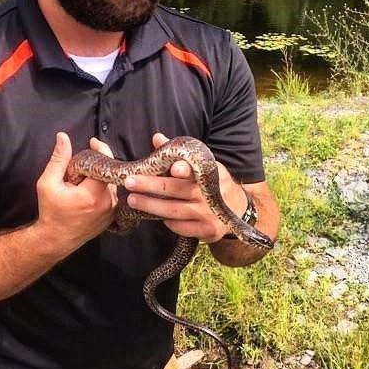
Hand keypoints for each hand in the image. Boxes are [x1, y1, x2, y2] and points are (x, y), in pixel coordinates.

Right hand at [35, 133, 115, 256]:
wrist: (55, 239)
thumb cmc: (50, 212)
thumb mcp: (47, 183)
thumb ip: (58, 159)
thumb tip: (63, 137)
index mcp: (93, 194)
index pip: (105, 164)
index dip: (101, 150)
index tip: (93, 142)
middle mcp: (107, 202)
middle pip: (110, 173)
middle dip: (98, 164)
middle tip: (83, 162)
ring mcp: (112, 210)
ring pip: (112, 183)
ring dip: (101, 176)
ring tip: (84, 178)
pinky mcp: (112, 215)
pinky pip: (113, 194)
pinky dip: (103, 187)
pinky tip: (89, 188)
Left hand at [124, 133, 247, 242]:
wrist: (238, 210)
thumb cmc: (213, 183)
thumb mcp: (202, 165)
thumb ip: (179, 154)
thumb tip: (157, 138)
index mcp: (210, 173)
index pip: (194, 170)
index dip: (184, 169)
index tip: (173, 168)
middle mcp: (210, 193)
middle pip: (176, 190)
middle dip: (150, 186)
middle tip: (129, 182)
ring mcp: (209, 213)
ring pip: (174, 210)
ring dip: (150, 205)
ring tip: (132, 200)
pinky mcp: (207, 230)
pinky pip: (181, 227)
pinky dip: (166, 221)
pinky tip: (154, 215)